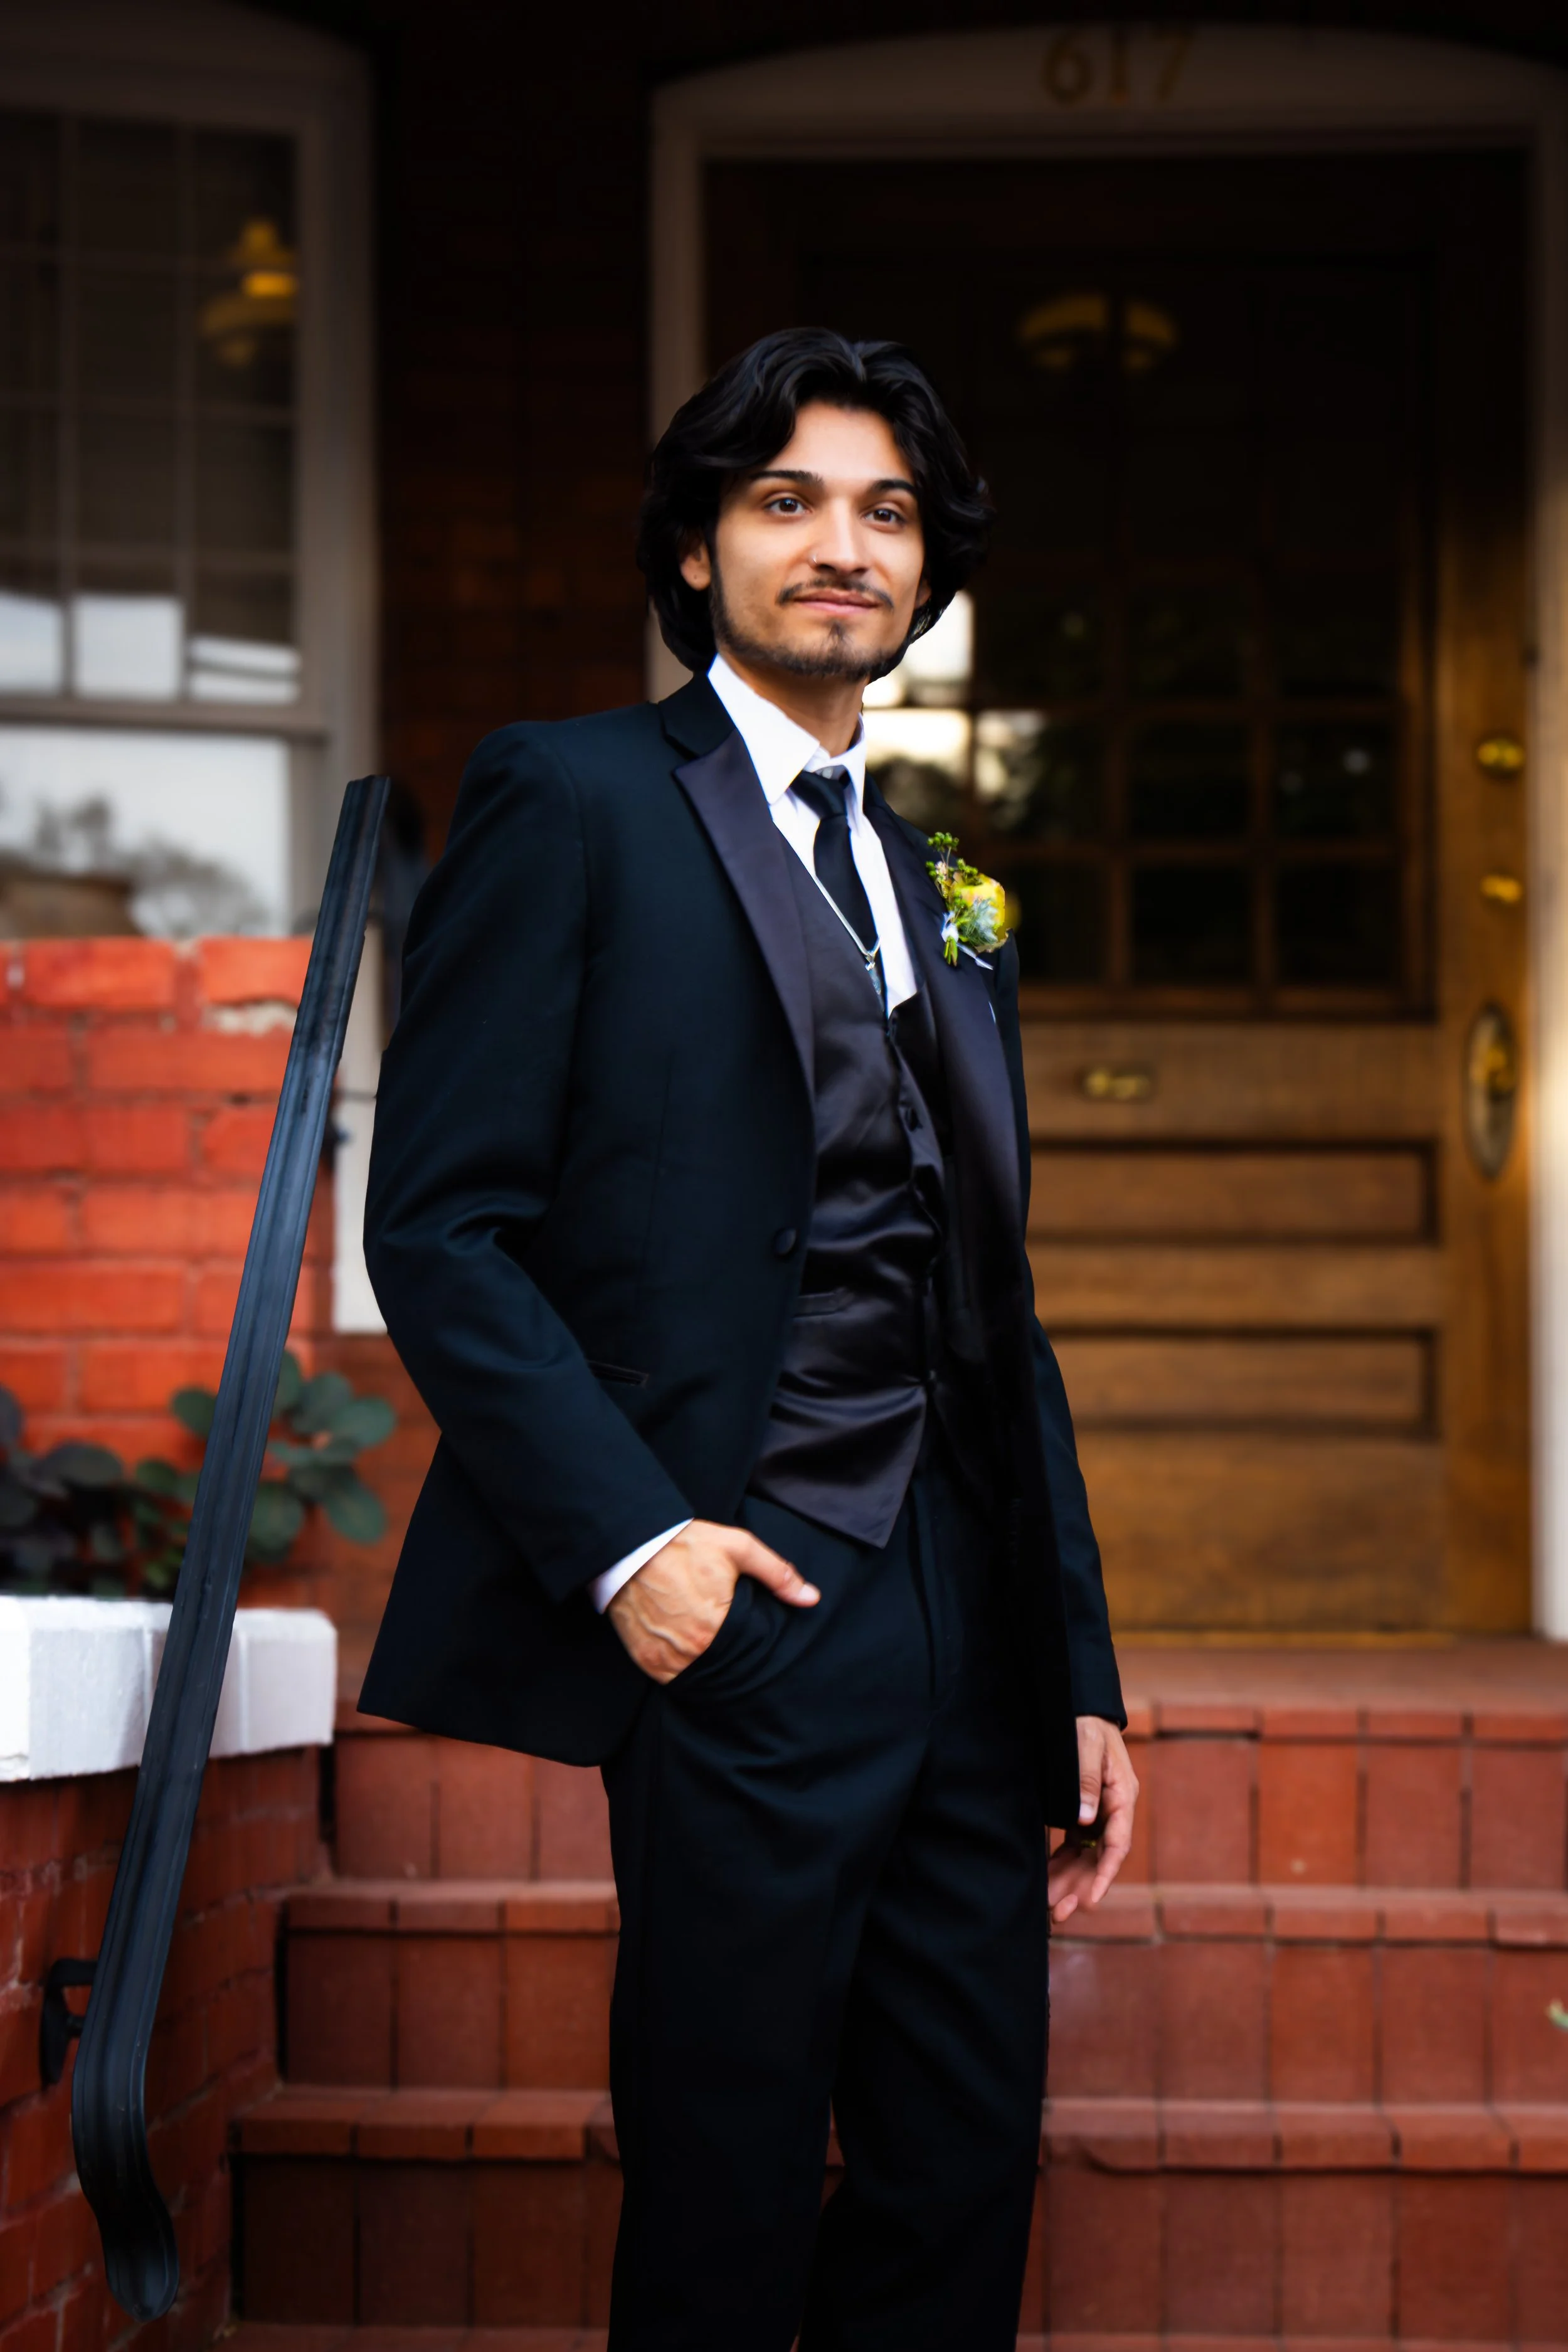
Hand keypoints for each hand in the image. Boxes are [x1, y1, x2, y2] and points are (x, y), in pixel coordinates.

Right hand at [605, 1519, 819, 1682]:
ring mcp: (664, 1658)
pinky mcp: (644, 1659)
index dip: (754, 1648)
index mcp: (716, 1627)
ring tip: (715, 1651)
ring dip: (708, 1669)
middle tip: (736, 1647)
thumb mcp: (737, 1548)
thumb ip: (777, 1574)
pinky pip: (670, 1678)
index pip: (748, 1654)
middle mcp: (689, 1650)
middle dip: (733, 1661)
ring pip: (698, 1678)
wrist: (629, 1544)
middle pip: (724, 1669)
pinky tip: (690, 1653)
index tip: (755, 1642)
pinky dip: (682, 1670)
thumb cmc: (684, 1545)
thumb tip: (812, 1598)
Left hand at [1047, 1717, 1138, 1925]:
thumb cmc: (1084, 1722)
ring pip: (1086, 1857)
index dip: (1105, 1874)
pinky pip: (1074, 1845)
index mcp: (1122, 1795)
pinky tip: (1047, 1882)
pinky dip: (1061, 1864)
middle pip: (1100, 1858)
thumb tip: (1084, 1819)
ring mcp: (1098, 1813)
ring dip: (1070, 1881)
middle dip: (1081, 1888)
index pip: (1117, 1843)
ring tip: (1049, 1909)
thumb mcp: (1086, 1745)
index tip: (1090, 1900)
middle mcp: (1113, 1810)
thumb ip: (1088, 1780)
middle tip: (1060, 1914)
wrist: (1080, 1705)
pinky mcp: (1082, 1813)